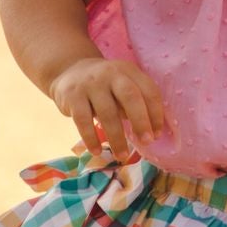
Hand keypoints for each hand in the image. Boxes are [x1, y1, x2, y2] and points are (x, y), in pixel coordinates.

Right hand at [49, 56, 166, 162]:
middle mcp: (111, 74)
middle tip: (146, 142)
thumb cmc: (105, 86)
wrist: (70, 71)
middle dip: (141, 121)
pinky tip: (96, 151)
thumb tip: (149, 133)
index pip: (149, 90)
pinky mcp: (72, 96)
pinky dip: (91, 138)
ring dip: (117, 138)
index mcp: (129, 71)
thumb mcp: (122, 85)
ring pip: (107, 113)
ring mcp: (90, 84)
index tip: (156, 135)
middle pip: (130, 97)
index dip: (156, 114)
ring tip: (122, 156)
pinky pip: (83, 120)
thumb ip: (136, 103)